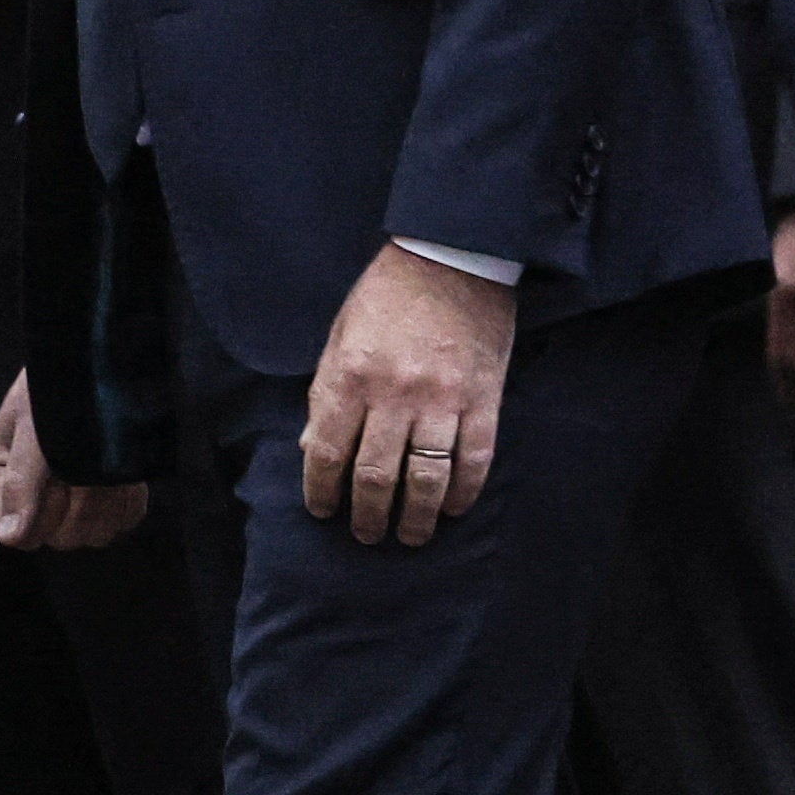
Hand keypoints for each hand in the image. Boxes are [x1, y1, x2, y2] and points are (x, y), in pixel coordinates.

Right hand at [0, 369, 149, 553]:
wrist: (106, 356)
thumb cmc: (61, 386)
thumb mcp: (36, 430)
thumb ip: (23, 485)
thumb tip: (10, 540)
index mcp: (2, 473)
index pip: (22, 531)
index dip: (47, 512)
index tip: (62, 481)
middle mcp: (34, 492)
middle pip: (60, 537)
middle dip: (82, 505)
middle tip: (91, 467)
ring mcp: (74, 495)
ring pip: (94, 533)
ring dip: (109, 500)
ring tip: (109, 465)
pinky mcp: (109, 492)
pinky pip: (122, 519)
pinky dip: (129, 498)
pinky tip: (126, 471)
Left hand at [301, 240, 516, 545]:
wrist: (450, 257)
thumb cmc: (386, 295)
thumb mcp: (339, 335)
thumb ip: (324, 392)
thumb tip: (312, 448)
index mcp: (350, 376)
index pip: (328, 452)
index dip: (322, 490)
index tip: (323, 511)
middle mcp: (394, 394)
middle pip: (377, 476)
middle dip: (368, 515)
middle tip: (366, 535)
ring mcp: (442, 399)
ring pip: (427, 479)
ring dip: (417, 517)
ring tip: (409, 536)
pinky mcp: (483, 398)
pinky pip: (475, 458)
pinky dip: (465, 490)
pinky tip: (455, 508)